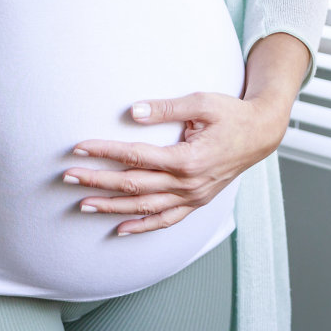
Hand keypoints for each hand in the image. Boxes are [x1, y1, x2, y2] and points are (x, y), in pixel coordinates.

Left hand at [60, 92, 290, 235]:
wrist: (262, 133)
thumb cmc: (232, 113)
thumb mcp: (202, 102)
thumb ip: (166, 108)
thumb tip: (131, 112)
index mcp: (188, 158)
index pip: (136, 156)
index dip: (105, 152)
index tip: (79, 148)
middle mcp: (188, 183)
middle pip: (134, 185)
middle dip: (98, 181)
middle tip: (68, 176)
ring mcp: (193, 196)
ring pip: (145, 207)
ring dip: (112, 207)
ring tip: (83, 204)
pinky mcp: (197, 201)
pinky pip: (166, 220)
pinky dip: (143, 226)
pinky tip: (120, 228)